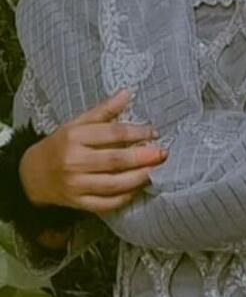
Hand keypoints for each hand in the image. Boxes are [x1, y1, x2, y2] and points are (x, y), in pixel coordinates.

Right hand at [19, 89, 166, 215]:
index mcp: (75, 137)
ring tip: (154, 170)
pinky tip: (137, 188)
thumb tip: (128, 93)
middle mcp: (74, 161)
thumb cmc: (60, 145)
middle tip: (162, 153)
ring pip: (112, 185)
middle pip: (114, 160)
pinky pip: (105, 204)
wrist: (32, 175)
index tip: (154, 132)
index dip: (136, 132)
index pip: (112, 133)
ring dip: (138, 178)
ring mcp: (75, 185)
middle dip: (142, 157)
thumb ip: (104, 110)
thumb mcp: (77, 123)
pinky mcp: (77, 203)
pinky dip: (124, 198)